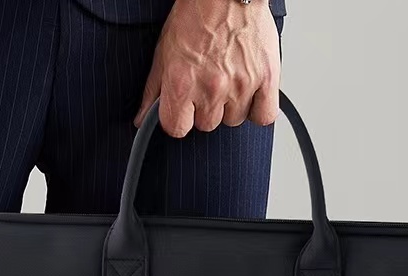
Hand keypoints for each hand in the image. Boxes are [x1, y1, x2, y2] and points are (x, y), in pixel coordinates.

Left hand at [135, 0, 280, 137]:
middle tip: (208, 83)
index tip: (183, 110)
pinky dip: (258, 110)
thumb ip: (153, 90)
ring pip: (234, 120)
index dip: (179, 119)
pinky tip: (250, 94)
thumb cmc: (195, 15)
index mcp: (182, 84)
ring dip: (231, 107)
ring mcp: (240, 85)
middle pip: (207, 125)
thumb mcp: (164, 52)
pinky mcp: (266, 78)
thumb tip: (142, 118)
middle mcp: (211, 88)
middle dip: (206, 109)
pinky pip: (264, 116)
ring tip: (229, 80)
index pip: (177, 129)